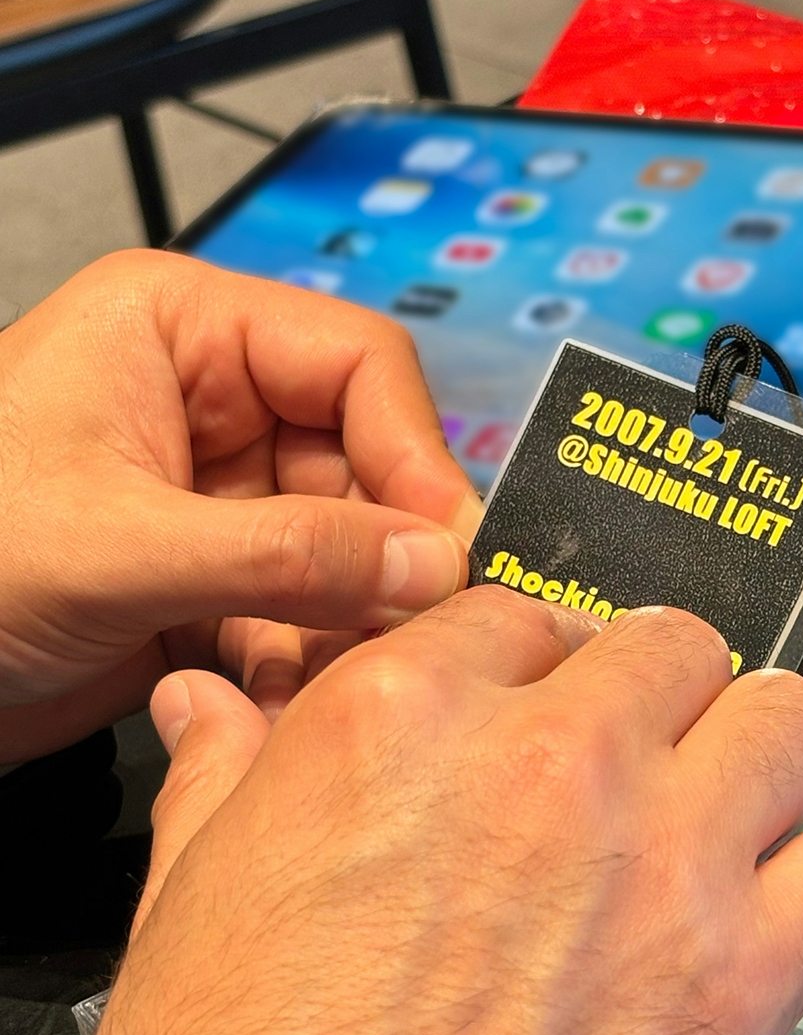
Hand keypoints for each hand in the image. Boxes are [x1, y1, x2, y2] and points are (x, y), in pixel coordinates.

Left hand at [0, 250, 478, 758]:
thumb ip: (288, 556)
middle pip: (362, 467)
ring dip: (347, 623)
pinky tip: (285, 702)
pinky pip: (300, 615)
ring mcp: (209, 502)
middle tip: (420, 636)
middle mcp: (209, 407)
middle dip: (384, 557)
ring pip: (342, 553)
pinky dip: (304, 664)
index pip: (354, 364)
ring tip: (343, 679)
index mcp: (181, 333)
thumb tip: (434, 564)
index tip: (451, 550)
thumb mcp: (118, 547)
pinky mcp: (204, 586)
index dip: (414, 455)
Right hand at [77, 594, 802, 1034]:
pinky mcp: (742, 979)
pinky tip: (774, 931)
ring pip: (791, 721)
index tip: (541, 721)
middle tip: (634, 779)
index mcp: (406, 715)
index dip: (534, 671)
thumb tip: (209, 702)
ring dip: (758, 768)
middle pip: (673, 648)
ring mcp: (663, 861)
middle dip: (654, 703)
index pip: (524, 616)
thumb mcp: (187, 902)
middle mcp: (553, 758)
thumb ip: (227, 776)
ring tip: (721, 833)